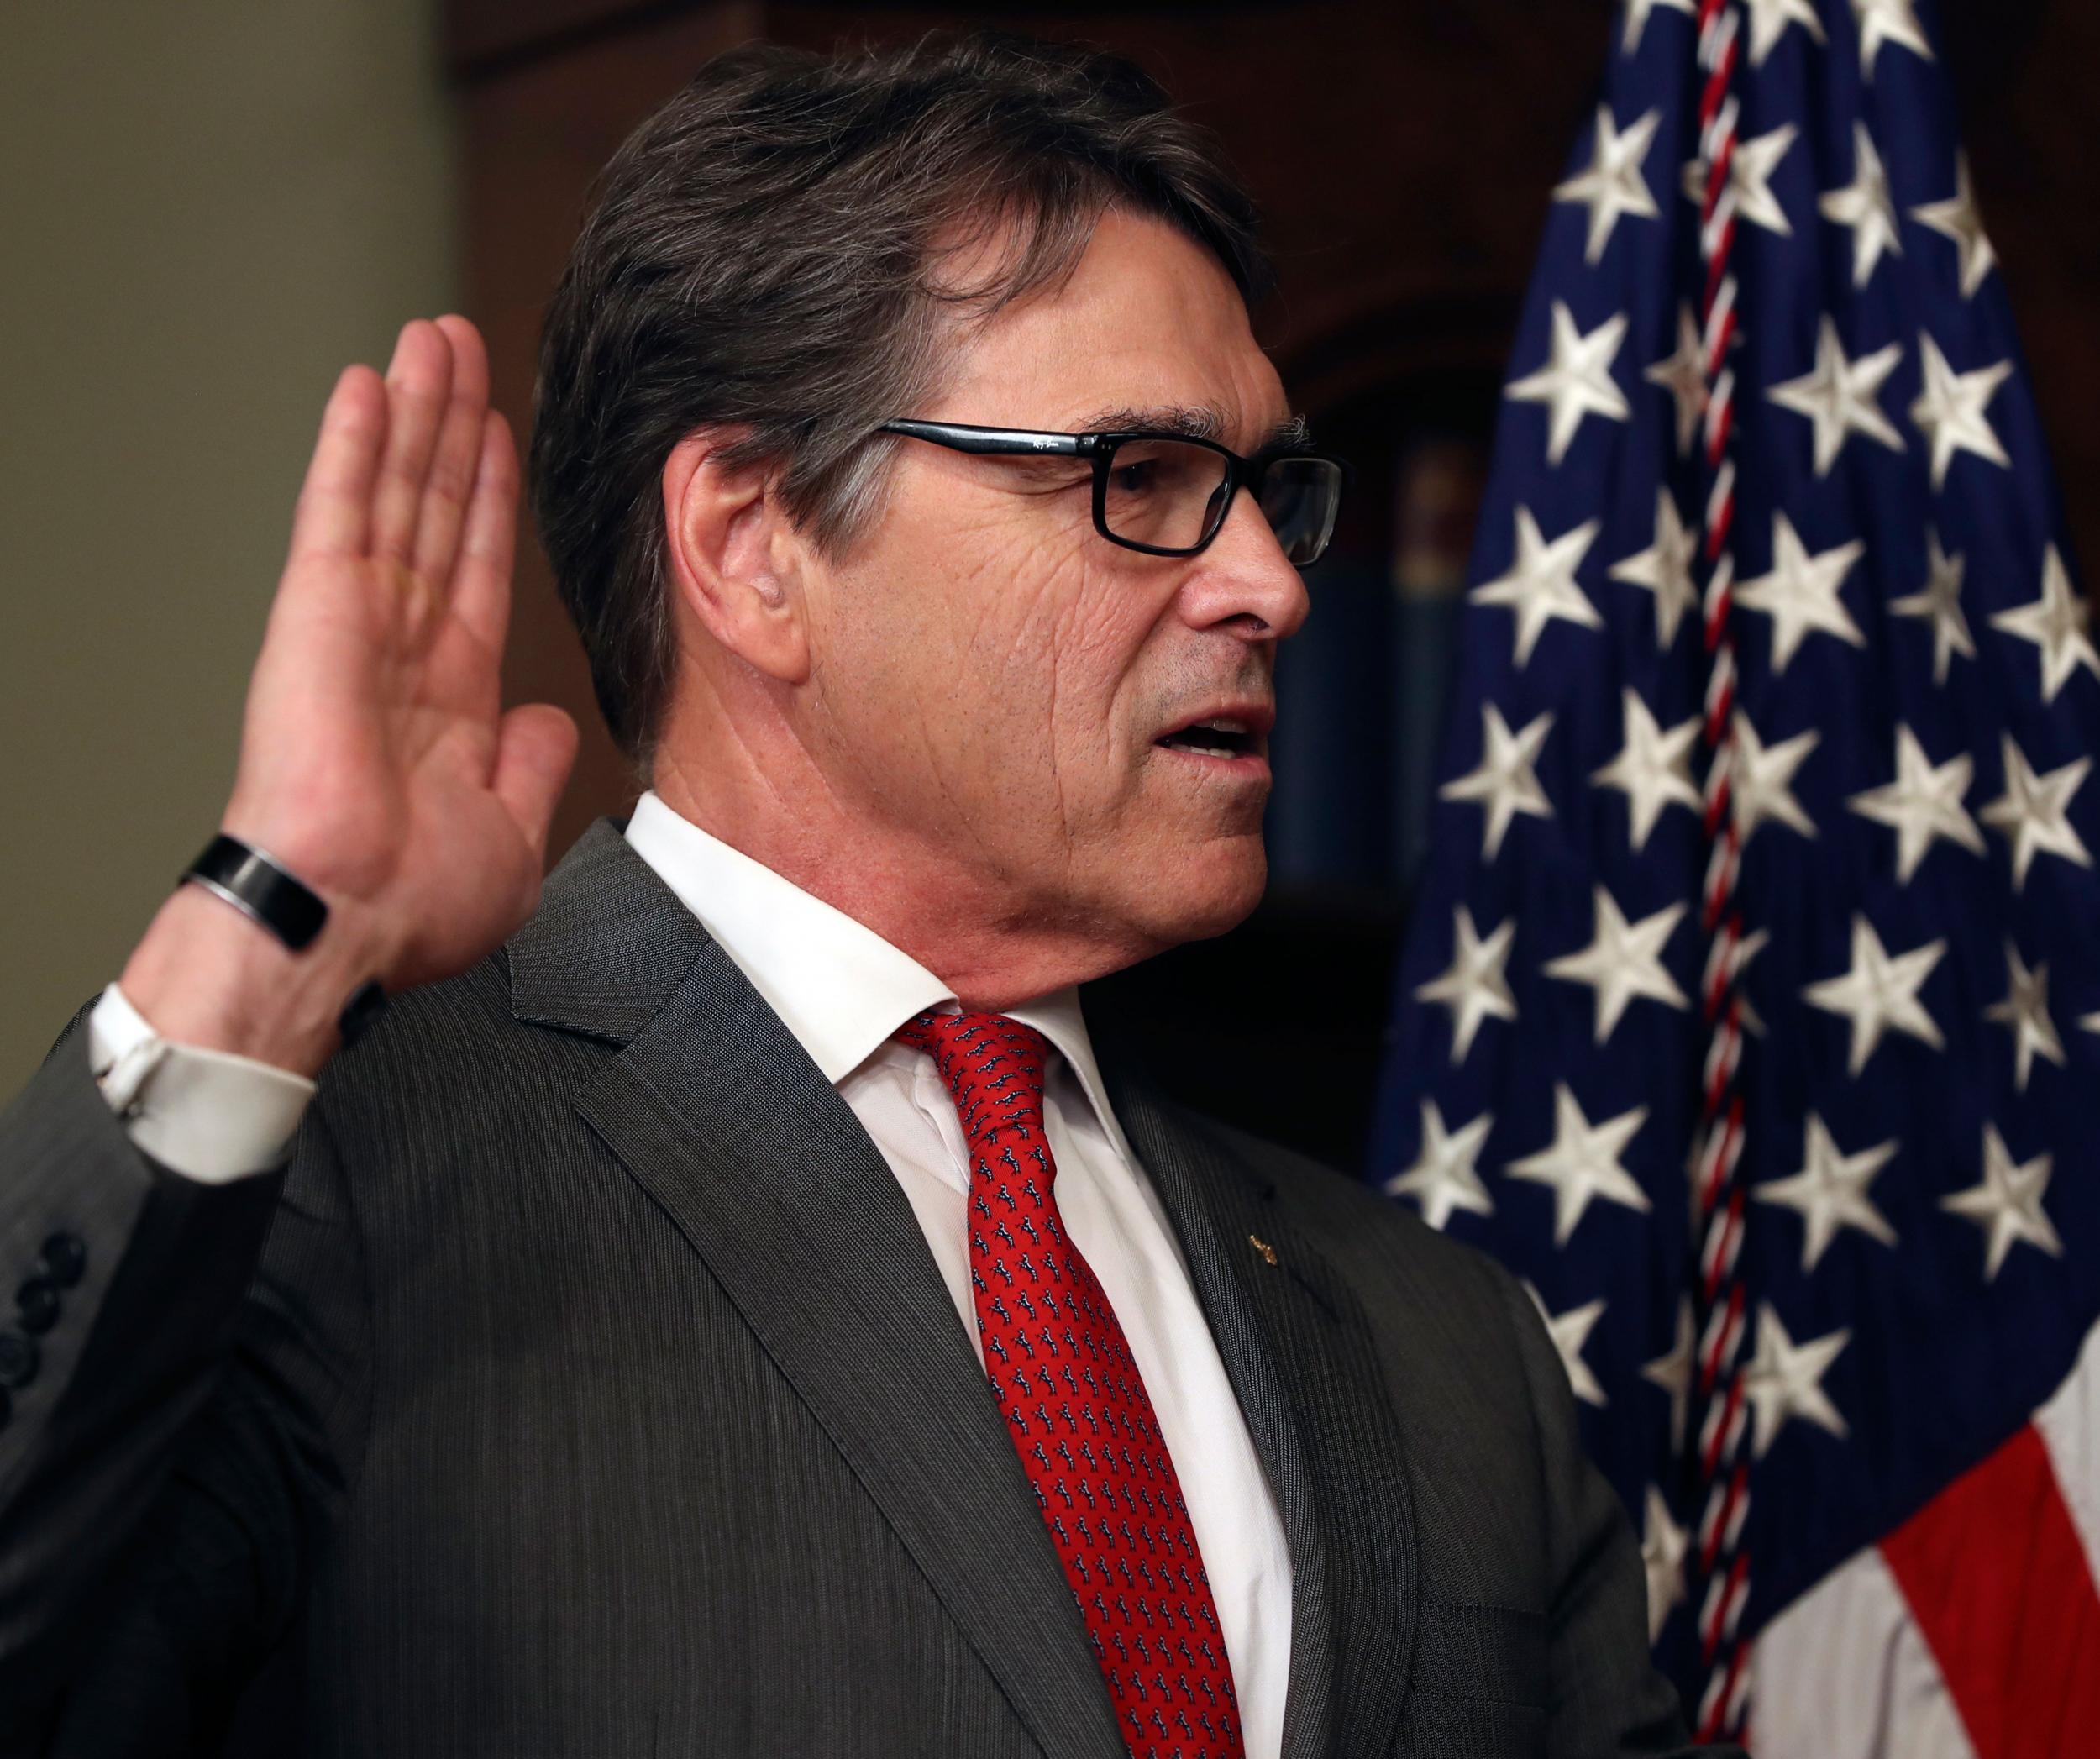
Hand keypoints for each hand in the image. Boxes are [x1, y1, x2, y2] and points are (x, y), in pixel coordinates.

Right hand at [121, 318, 578, 1069]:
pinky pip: (340, 512)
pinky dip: (354, 445)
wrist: (349, 922)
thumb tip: (549, 723)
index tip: (502, 436)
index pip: (478, 570)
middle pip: (436, 509)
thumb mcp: (511, 835)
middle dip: (451, 428)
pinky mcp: (316, 610)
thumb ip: (531, 767)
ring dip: (415, 412)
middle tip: (463, 350)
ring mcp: (358, 621)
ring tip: (432, 338)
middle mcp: (404, 646)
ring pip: (396, 491)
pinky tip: (369, 384)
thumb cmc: (413, 905)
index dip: (491, 499)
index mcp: (450, 698)